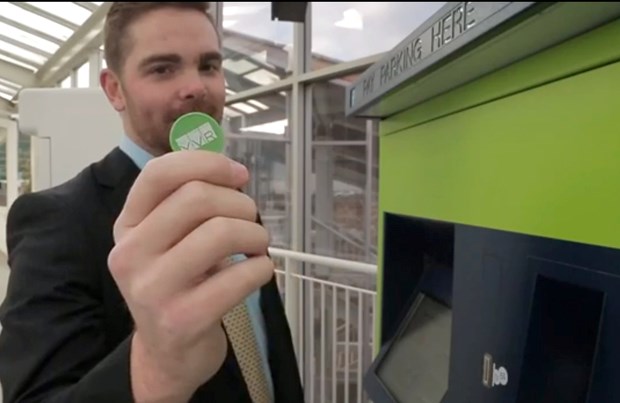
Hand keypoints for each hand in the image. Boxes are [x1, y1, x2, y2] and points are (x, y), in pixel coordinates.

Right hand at [107, 151, 273, 401]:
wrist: (169, 353)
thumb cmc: (179, 284)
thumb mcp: (169, 241)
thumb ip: (189, 204)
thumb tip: (234, 173)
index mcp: (127, 226)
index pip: (159, 173)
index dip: (207, 163)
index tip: (239, 174)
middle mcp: (131, 254)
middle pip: (197, 197)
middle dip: (240, 203)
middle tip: (251, 219)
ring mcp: (152, 289)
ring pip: (222, 232)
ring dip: (256, 233)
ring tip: (257, 246)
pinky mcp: (182, 320)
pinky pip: (241, 275)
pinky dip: (263, 268)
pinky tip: (258, 272)